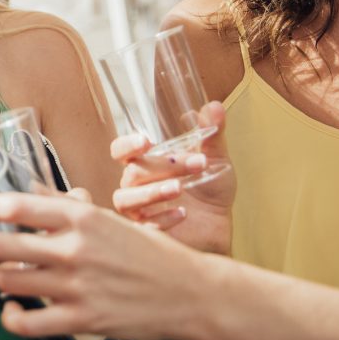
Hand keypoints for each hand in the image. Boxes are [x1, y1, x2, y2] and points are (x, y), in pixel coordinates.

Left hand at [0, 192, 204, 339]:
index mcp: (81, 217)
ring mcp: (76, 286)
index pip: (16, 205)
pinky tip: (11, 311)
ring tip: (2, 277)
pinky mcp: (81, 319)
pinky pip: (26, 322)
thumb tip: (29, 190)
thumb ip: (65, 206)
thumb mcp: (107, 218)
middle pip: (2, 243)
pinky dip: (10, 318)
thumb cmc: (148, 253)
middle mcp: (74, 248)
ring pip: (9, 280)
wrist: (191, 293)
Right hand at [111, 101, 234, 253]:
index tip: (146, 141)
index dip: (127, 145)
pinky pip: (143, 226)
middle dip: (162, 166)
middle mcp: (135, 185)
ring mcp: (139, 210)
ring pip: (126, 199)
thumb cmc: (210, 192)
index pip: (119, 151)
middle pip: (132, 172)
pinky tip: (183, 214)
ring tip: (179, 188)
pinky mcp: (148, 233)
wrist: (219, 227)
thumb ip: (212, 134)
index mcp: (145, 164)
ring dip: (152, 192)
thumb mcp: (215, 160)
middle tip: (196, 164)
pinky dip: (161, 218)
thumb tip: (214, 106)